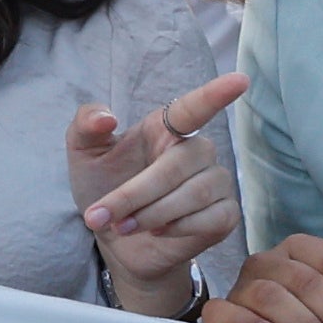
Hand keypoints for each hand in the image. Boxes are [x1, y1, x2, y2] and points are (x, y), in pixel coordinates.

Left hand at [69, 71, 248, 314]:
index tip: (239, 80)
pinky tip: (159, 231)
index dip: (216, 94)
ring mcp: (216, 183)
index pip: (194, 108)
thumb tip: (106, 118)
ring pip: (194, 194)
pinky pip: (210, 219)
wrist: (116, 242)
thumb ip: (86, 125)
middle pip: (178, 165)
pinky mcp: (225, 215)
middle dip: (136, 194)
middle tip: (103, 216)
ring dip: (152, 214)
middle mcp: (197, 151)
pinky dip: (178, 228)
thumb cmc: (103, 189)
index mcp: (167, 129)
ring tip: (124, 226)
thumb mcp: (83, 155)